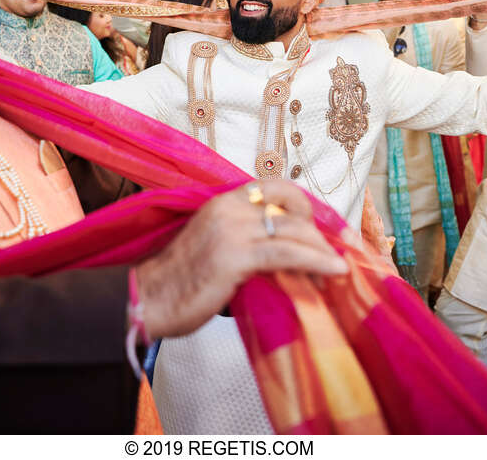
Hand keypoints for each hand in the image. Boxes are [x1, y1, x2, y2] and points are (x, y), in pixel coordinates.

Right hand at [136, 180, 349, 338]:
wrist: (146, 299)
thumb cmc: (179, 281)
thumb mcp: (215, 247)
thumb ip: (247, 242)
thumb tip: (287, 259)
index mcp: (223, 202)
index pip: (275, 187)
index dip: (303, 204)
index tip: (320, 228)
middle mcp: (229, 208)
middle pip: (291, 211)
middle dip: (321, 233)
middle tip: (337, 254)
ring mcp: (232, 230)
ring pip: (294, 231)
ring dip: (323, 251)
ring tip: (339, 269)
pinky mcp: (236, 255)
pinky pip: (287, 253)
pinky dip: (317, 261)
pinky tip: (334, 271)